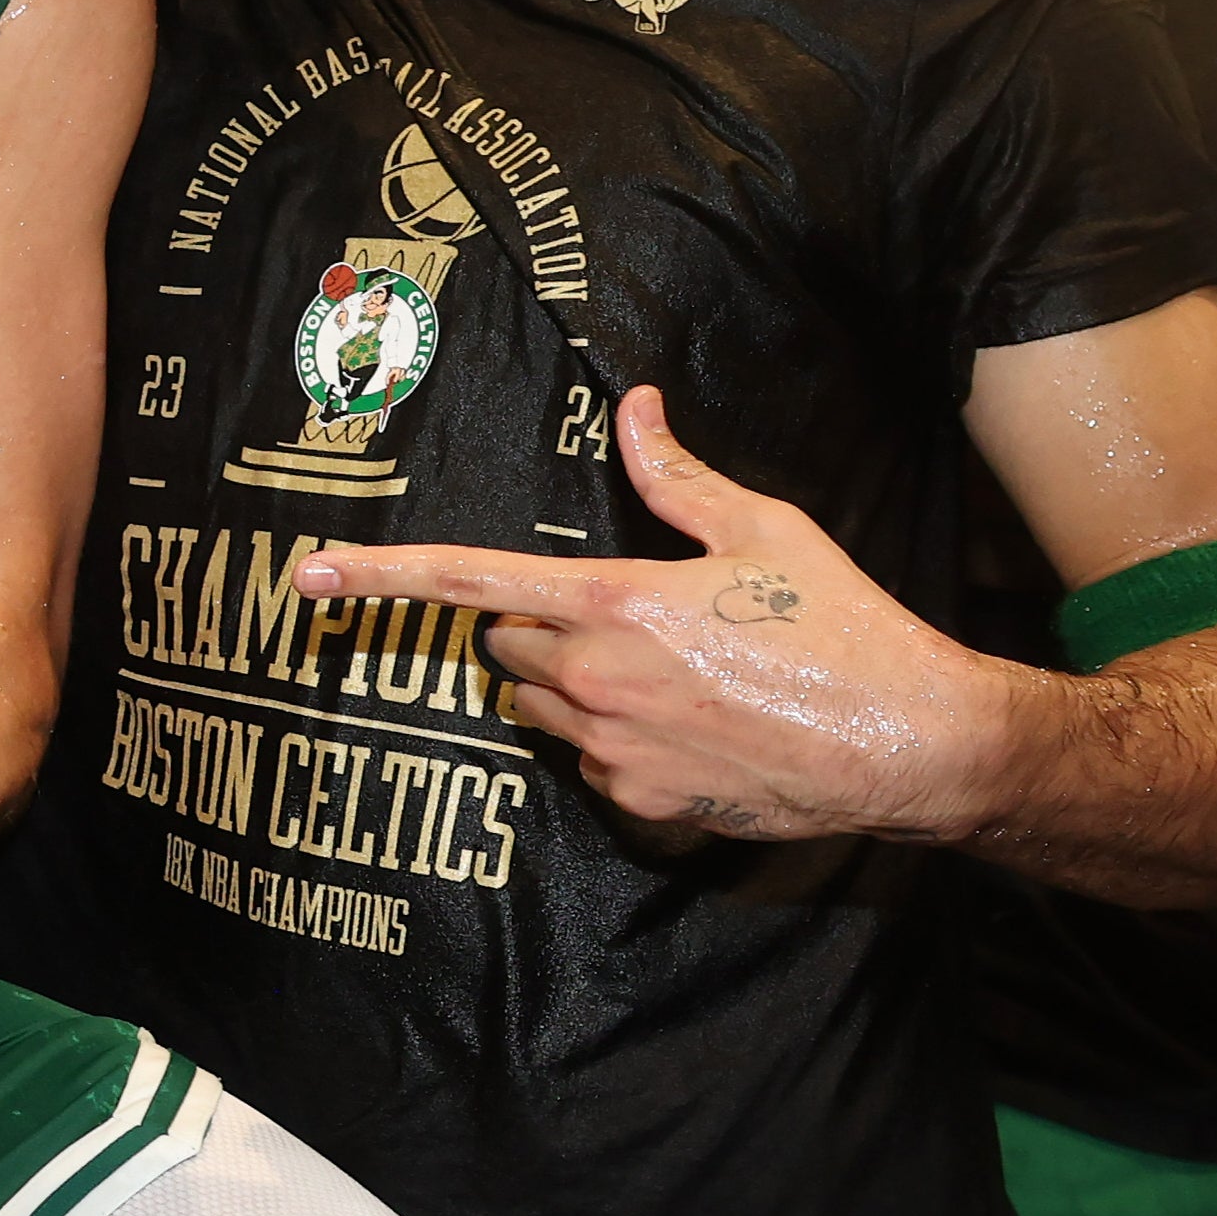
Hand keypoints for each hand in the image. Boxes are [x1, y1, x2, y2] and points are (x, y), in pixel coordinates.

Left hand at [299, 389, 1022, 841]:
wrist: (903, 741)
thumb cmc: (841, 625)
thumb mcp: (762, 531)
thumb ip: (677, 477)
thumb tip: (635, 410)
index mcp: (615, 604)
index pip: (471, 582)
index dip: (383, 574)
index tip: (313, 574)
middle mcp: (594, 681)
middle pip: (500, 644)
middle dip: (531, 624)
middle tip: (615, 612)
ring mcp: (611, 752)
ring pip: (534, 708)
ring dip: (563, 684)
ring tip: (660, 669)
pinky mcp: (638, 805)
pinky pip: (586, 763)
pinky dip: (612, 740)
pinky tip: (686, 723)